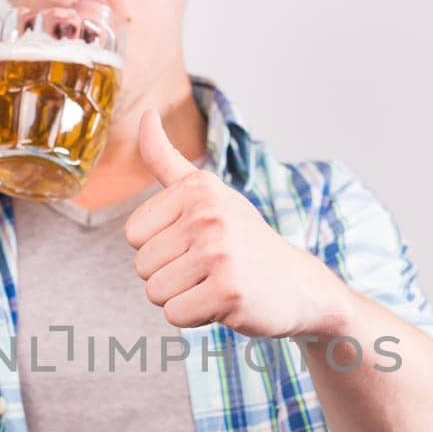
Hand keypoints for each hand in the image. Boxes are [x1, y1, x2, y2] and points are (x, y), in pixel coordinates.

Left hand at [124, 109, 352, 337]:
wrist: (299, 286)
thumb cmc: (244, 240)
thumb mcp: (208, 193)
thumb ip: (167, 158)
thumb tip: (145, 113)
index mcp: (197, 188)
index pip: (133, 235)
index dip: (160, 248)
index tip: (196, 243)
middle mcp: (208, 215)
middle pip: (141, 266)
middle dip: (171, 276)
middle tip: (210, 268)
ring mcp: (219, 253)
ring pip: (155, 292)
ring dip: (182, 297)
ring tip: (216, 283)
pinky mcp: (228, 292)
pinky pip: (176, 315)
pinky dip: (196, 317)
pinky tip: (224, 303)